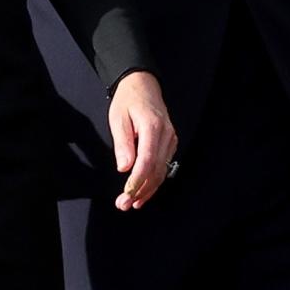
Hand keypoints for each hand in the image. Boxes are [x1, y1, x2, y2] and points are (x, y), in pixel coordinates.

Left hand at [108, 71, 177, 211]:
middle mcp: (166, 134)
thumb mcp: (118, 118)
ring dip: (148, 189)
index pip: (147, 161)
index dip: (137, 182)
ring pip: (163, 170)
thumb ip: (122, 143)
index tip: (125, 196)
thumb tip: (125, 168)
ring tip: (133, 203)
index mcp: (153, 127)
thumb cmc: (128, 100)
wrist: (143, 84)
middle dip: (141, 191)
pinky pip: (165, 165)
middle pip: (156, 170)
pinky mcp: (171, 141)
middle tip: (124, 205)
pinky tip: (144, 191)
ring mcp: (171, 138)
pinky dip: (155, 180)